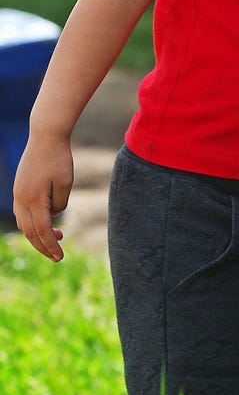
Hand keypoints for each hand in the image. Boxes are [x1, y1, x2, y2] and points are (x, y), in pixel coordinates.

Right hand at [11, 131, 73, 261]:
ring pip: (24, 224)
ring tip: (58, 239)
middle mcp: (21, 199)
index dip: (51, 246)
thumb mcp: (65, 183)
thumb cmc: (59, 159)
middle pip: (30, 232)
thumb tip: (54, 216)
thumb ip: (59, 203)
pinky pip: (24, 214)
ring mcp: (18, 195)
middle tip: (58, 257)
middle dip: (44, 246)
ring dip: (38, 235)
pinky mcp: (19, 190)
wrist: (45, 136)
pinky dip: (33, 224)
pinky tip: (47, 223)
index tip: (60, 257)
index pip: (42, 231)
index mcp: (33, 199)